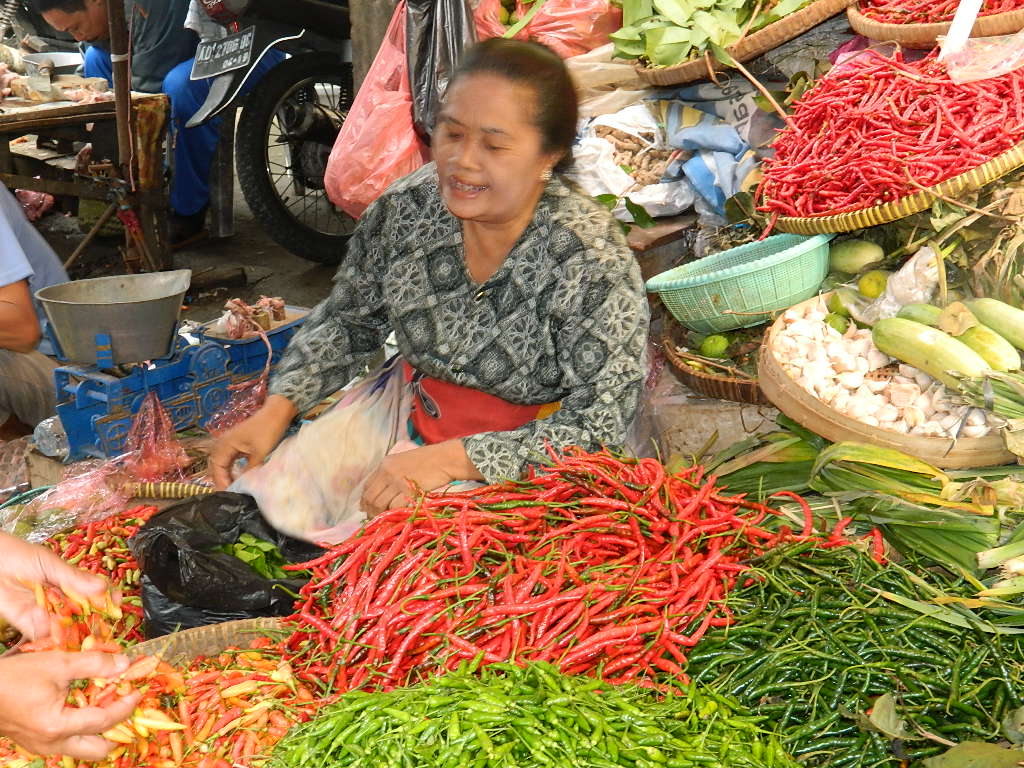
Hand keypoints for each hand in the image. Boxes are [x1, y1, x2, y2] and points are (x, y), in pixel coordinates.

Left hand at [0, 533, 106, 639]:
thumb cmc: (18, 555)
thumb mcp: (49, 563)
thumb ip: (73, 578)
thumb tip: (102, 587)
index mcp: (71, 583)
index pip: (96, 593)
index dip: (108, 600)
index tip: (116, 605)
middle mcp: (61, 600)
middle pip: (83, 615)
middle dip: (91, 623)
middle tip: (97, 630)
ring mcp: (45, 612)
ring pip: (64, 627)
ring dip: (67, 630)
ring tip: (66, 626)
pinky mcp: (26, 623)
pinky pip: (40, 633)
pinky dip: (44, 631)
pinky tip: (43, 619)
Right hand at [0, 651, 139, 759]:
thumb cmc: (14, 677)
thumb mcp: (57, 663)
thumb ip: (94, 664)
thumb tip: (125, 664)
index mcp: (59, 726)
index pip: (105, 721)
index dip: (126, 706)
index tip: (139, 692)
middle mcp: (53, 743)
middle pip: (98, 750)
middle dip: (118, 730)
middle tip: (126, 705)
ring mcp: (43, 746)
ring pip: (83, 749)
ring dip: (101, 731)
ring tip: (109, 706)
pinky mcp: (37, 742)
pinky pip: (69, 743)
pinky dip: (84, 729)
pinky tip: (86, 707)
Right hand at [210, 395, 297, 489]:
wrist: (277, 411)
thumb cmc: (268, 430)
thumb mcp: (259, 453)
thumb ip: (249, 469)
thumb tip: (243, 484)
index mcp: (225, 444)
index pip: (217, 467)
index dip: (221, 481)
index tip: (228, 494)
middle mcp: (224, 443)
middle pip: (216, 465)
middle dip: (220, 480)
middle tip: (228, 494)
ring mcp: (229, 442)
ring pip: (222, 462)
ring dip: (224, 474)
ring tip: (231, 488)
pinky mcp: (237, 442)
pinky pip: (229, 458)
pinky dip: (230, 468)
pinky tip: (236, 476)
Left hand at [361, 441, 482, 517]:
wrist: (446, 459)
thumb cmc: (429, 461)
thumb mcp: (404, 463)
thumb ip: (391, 475)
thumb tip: (382, 495)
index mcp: (384, 464)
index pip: (366, 486)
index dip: (366, 501)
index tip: (370, 510)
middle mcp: (387, 472)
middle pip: (370, 497)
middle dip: (372, 511)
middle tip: (379, 519)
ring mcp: (396, 481)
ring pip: (379, 504)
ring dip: (383, 514)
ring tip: (390, 519)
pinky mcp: (408, 490)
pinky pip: (395, 507)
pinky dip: (396, 514)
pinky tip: (401, 515)